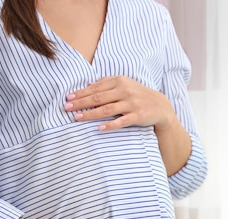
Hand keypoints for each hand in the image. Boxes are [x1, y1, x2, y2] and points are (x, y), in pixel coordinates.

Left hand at [64, 76, 178, 131]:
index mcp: (120, 81)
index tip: (68, 98)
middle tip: (67, 108)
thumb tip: (89, 84)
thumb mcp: (125, 84)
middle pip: (98, 98)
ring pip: (107, 109)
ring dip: (91, 114)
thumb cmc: (138, 95)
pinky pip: (121, 121)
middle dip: (81, 103)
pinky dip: (110, 125)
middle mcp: (125, 91)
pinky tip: (99, 128)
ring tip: (77, 118)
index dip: (81, 93)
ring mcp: (131, 104)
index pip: (96, 88)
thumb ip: (107, 83)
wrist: (160, 106)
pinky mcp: (137, 116)